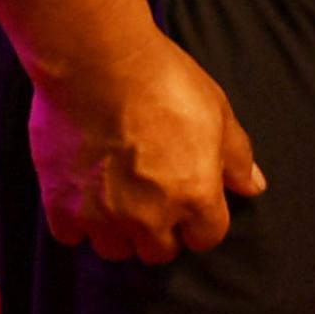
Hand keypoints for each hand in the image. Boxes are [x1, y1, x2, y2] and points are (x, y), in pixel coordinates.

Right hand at [30, 31, 265, 265]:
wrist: (99, 61)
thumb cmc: (165, 79)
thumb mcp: (218, 110)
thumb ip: (237, 157)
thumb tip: (252, 187)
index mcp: (196, 195)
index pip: (207, 237)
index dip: (202, 219)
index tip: (190, 196)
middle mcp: (150, 217)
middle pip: (160, 252)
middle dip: (161, 230)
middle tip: (152, 195)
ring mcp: (103, 216)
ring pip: (115, 249)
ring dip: (119, 230)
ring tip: (117, 195)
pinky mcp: (61, 206)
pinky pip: (71, 236)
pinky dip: (77, 220)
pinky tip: (84, 192)